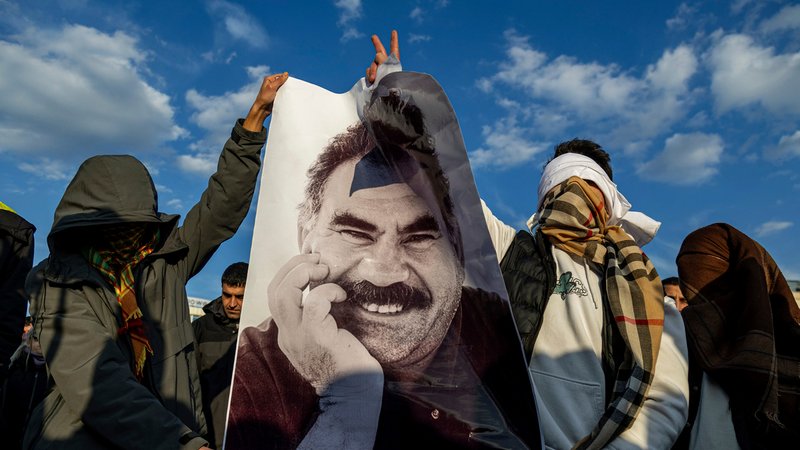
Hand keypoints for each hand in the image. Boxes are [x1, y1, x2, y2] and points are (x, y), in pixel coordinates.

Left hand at [243, 72, 288, 131]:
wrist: (262, 108)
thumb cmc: (264, 97)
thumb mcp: (272, 87)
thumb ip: (279, 80)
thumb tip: (286, 73)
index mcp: (269, 79)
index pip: (280, 76)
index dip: (285, 78)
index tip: (290, 82)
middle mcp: (271, 83)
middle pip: (281, 81)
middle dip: (286, 84)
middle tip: (290, 87)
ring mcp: (273, 89)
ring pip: (282, 87)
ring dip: (285, 89)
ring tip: (288, 91)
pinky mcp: (275, 95)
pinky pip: (282, 92)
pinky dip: (284, 93)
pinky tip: (287, 95)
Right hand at [268, 254, 381, 393]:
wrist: (354, 396)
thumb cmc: (348, 367)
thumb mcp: (326, 338)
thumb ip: (320, 318)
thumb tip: (330, 290)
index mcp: (289, 334)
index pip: (276, 296)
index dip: (290, 274)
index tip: (312, 265)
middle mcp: (288, 334)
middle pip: (274, 290)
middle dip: (292, 267)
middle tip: (317, 260)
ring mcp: (299, 336)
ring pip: (282, 294)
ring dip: (301, 272)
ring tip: (322, 268)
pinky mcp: (316, 336)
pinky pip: (314, 302)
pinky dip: (327, 290)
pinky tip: (342, 295)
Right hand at [366, 30, 399, 83]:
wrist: (386, 95)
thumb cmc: (390, 81)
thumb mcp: (387, 66)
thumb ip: (381, 58)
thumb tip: (377, 55)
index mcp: (394, 61)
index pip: (394, 48)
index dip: (394, 40)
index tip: (394, 31)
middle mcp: (386, 64)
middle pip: (380, 51)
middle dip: (376, 43)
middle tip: (373, 36)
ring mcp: (379, 70)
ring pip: (373, 64)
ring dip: (373, 70)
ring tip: (374, 79)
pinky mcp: (374, 77)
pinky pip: (369, 72)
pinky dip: (369, 74)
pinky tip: (372, 80)